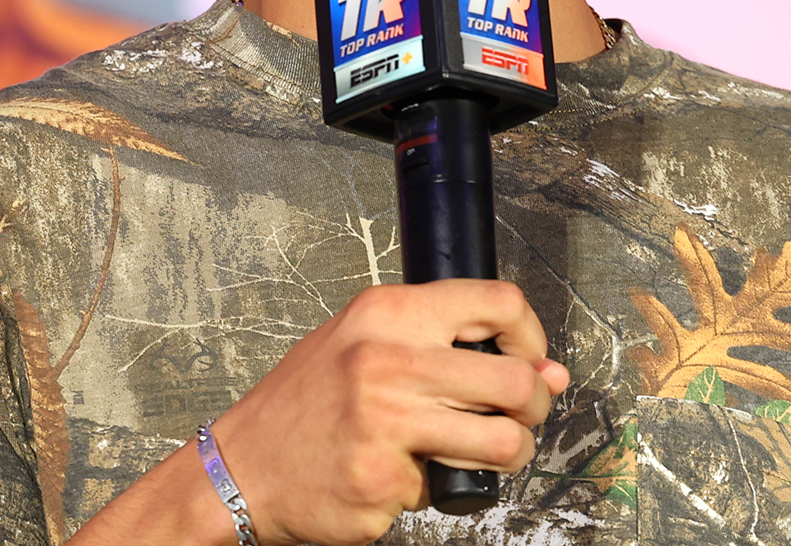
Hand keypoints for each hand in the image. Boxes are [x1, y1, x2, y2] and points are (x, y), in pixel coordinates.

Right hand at [209, 279, 569, 545]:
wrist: (240, 467)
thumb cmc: (308, 403)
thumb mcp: (368, 345)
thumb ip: (450, 348)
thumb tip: (550, 371)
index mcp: (387, 313)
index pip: (498, 301)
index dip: (532, 336)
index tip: (530, 361)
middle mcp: (388, 360)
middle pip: (515, 380)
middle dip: (533, 408)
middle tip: (516, 419)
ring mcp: (386, 422)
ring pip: (502, 442)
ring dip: (507, 456)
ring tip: (480, 455)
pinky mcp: (383, 480)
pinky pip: (445, 488)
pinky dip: (432, 489)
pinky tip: (398, 475)